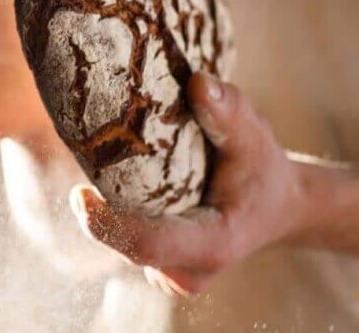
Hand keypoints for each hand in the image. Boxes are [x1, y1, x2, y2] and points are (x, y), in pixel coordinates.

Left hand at [69, 72, 315, 294]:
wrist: (279, 207)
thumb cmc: (264, 171)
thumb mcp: (254, 137)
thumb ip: (228, 111)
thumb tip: (198, 81)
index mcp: (213, 244)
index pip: (148, 244)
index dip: (108, 225)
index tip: (78, 193)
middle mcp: (189, 271)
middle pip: (127, 244)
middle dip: (101, 209)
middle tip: (86, 158)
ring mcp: (174, 276)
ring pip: (123, 244)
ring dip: (108, 210)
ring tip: (104, 165)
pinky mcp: (162, 269)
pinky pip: (127, 243)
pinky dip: (118, 215)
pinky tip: (120, 185)